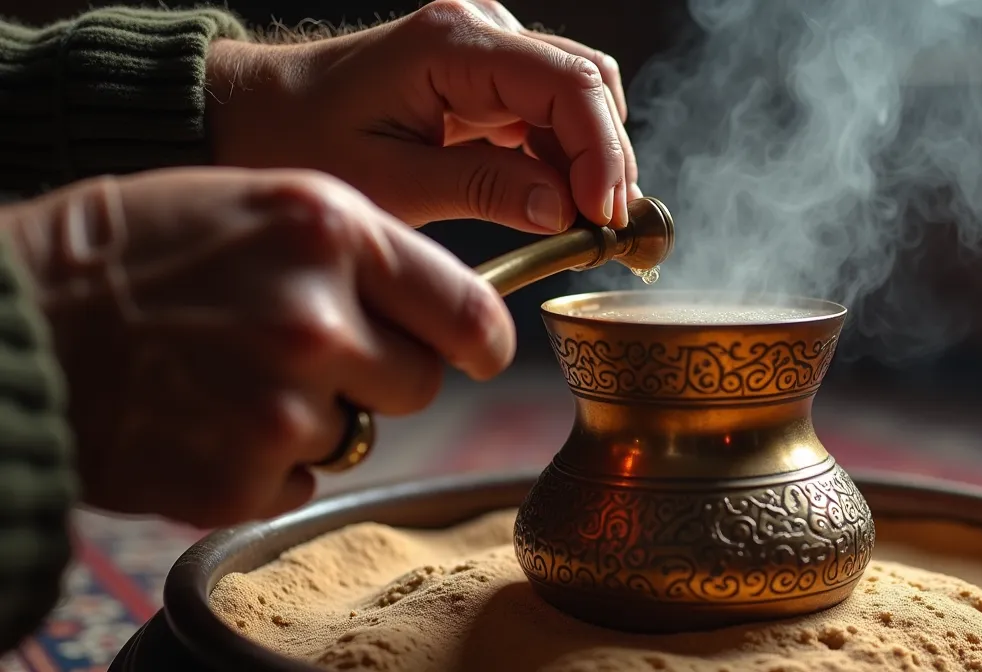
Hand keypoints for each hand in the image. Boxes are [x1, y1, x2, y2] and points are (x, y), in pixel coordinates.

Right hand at [2, 168, 513, 527]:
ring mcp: (280, 406)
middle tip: (309, 352)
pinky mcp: (242, 479)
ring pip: (356, 433)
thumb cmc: (137, 249)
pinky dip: (263, 462)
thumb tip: (448, 317)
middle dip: (380, 375)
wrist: (19, 319)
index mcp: (329, 232)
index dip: (480, 341)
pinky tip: (206, 417)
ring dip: (313, 416)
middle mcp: (315, 319)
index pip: (466, 312)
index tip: (478, 352)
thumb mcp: (261, 205)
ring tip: (232, 375)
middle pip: (419, 383)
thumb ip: (360, 255)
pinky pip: (299, 480)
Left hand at [205, 0, 638, 232]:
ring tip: (585, 222)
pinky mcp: (485, 72)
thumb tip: (564, 210)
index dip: (602, 152)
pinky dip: (566, 155)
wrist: (256, 113)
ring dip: (592, 157)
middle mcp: (479, 28)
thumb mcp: (389, 181)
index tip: (603, 216)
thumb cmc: (304, 143)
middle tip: (603, 229)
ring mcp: (486, 45)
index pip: (568, 83)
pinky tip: (559, 201)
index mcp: (453, 44)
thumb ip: (483, 189)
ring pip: (579, 94)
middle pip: (587, 83)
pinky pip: (550, 108)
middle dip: (608, 157)